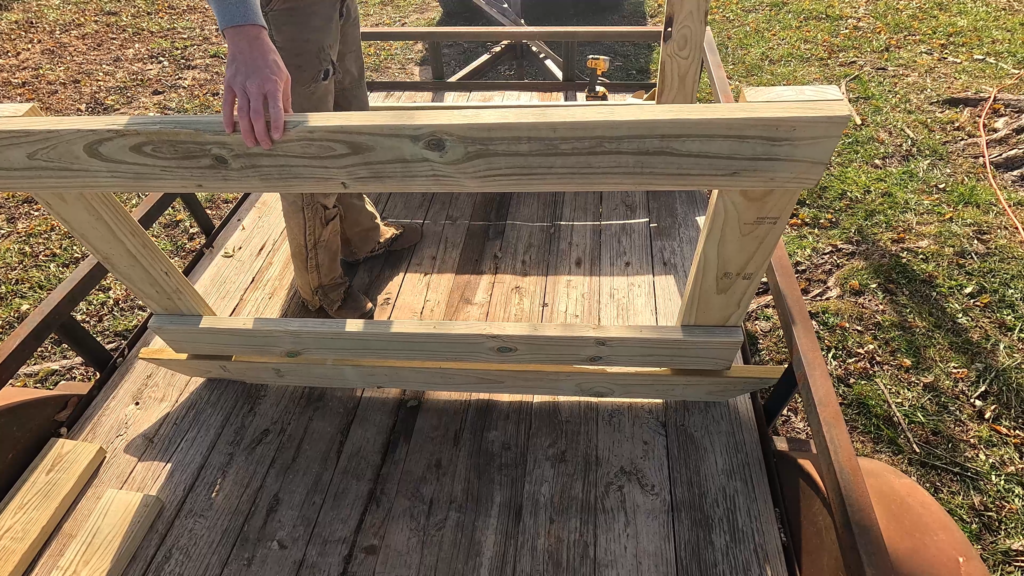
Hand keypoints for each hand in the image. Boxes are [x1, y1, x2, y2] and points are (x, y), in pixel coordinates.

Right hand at [222, 25, 291, 148]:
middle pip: (257, 116)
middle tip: (265, 146)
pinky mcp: (229, 85)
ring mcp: (241, 86)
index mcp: (272, 85)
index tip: (277, 137)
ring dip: (246, 132)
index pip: (275, 109)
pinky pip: (227, 105)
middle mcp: (255, 86)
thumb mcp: (284, 77)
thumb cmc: (270, 60)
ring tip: (251, 143)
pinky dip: (227, 119)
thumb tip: (290, 117)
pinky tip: (230, 131)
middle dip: (261, 134)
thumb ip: (284, 98)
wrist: (248, 40)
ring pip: (242, 114)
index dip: (276, 125)